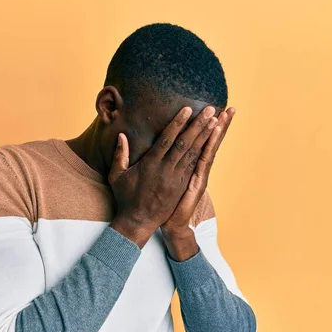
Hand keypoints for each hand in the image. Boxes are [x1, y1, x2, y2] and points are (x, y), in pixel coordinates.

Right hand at [108, 106, 217, 247]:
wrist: (138, 222)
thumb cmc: (126, 197)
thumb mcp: (117, 176)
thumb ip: (120, 154)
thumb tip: (122, 135)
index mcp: (150, 164)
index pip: (166, 139)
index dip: (178, 123)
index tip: (187, 110)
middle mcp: (166, 170)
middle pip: (185, 143)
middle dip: (198, 125)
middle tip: (209, 110)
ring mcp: (176, 178)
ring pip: (193, 153)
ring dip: (205, 136)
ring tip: (215, 121)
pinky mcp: (181, 186)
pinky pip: (194, 166)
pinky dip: (203, 152)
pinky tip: (210, 142)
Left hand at [160, 107, 235, 260]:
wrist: (172, 224)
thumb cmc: (165, 204)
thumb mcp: (161, 181)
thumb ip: (161, 164)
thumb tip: (157, 150)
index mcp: (189, 165)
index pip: (200, 142)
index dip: (207, 127)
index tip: (215, 111)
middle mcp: (198, 167)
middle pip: (210, 141)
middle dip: (219, 124)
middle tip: (230, 107)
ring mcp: (199, 173)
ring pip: (210, 147)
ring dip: (218, 130)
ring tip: (226, 114)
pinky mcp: (197, 180)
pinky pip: (204, 159)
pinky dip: (210, 145)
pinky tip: (214, 132)